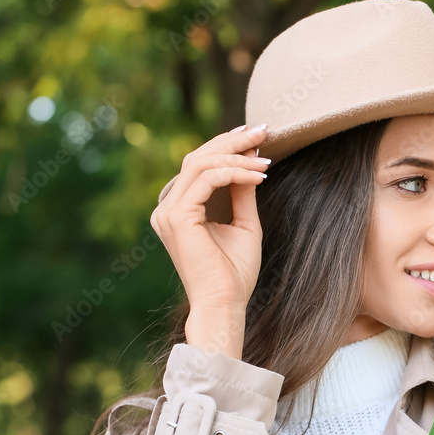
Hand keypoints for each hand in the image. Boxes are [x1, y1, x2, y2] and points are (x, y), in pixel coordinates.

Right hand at [151, 124, 269, 312]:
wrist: (225, 304)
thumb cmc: (234, 273)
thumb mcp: (244, 224)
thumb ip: (242, 192)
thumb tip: (251, 159)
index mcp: (179, 209)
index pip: (199, 166)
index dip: (227, 147)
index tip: (258, 137)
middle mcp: (167, 207)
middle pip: (198, 157)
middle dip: (233, 141)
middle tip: (264, 130)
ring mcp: (168, 211)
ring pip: (201, 163)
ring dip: (237, 155)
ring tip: (266, 158)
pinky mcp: (177, 217)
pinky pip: (207, 179)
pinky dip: (235, 172)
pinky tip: (259, 175)